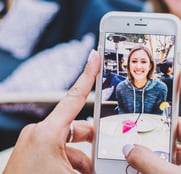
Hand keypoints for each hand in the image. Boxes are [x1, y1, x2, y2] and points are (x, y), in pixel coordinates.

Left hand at [3, 49, 99, 173]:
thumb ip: (94, 166)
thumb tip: (113, 167)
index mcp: (47, 133)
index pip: (75, 96)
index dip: (89, 74)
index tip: (95, 56)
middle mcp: (38, 133)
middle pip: (77, 128)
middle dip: (92, 143)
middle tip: (105, 155)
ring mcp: (33, 143)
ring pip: (68, 143)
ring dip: (82, 158)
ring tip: (90, 172)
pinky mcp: (30, 153)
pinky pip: (57, 151)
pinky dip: (70, 162)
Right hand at [123, 67, 180, 173]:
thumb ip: (149, 163)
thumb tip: (129, 149)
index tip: (174, 68)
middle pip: (178, 125)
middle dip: (157, 124)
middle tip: (137, 116)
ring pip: (174, 145)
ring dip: (156, 147)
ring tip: (134, 144)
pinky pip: (176, 160)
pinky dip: (161, 161)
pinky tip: (143, 163)